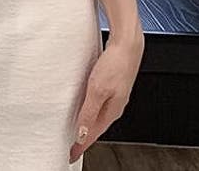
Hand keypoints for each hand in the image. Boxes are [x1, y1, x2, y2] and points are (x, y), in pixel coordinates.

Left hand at [69, 30, 143, 163]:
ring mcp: (114, 94)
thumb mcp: (97, 89)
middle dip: (84, 138)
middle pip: (96, 126)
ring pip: (98, 114)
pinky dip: (90, 109)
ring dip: (87, 123)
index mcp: (112, 110)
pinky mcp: (112, 84)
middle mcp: (115, 105)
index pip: (94, 134)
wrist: (128, 44)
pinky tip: (84, 105)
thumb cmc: (115, 64)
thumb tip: (82, 134)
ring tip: (76, 130)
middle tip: (71, 146)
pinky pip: (99, 102)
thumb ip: (89, 111)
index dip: (82, 145)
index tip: (71, 154)